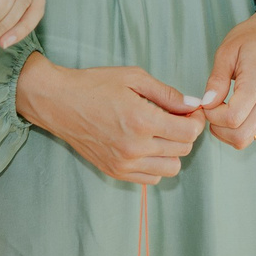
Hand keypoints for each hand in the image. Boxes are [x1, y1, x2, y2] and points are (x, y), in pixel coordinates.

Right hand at [17, 56, 205, 184]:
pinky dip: (156, 164)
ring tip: (161, 132)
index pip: (190, 132)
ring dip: (173, 151)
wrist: (58, 103)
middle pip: (183, 150)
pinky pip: (151, 178)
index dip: (196, 120)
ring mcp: (124, 164)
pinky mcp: (115, 172)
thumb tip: (193, 105)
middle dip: (186, 132)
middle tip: (177, 117)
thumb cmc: (94, 85)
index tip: (191, 110)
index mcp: (142, 121)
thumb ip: (167, 94)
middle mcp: (135, 148)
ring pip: (171, 168)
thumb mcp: (134, 77)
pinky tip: (147, 146)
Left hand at [197, 0, 255, 148]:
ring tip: (220, 111)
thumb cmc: (253, 39)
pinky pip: (253, 134)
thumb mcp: (227, 52)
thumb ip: (216, 80)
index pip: (233, 118)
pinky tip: (232, 112)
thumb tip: (207, 104)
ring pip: (247, 139)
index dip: (213, 115)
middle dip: (218, 128)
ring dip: (227, 132)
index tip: (207, 101)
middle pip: (240, 136)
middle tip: (211, 109)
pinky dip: (237, 130)